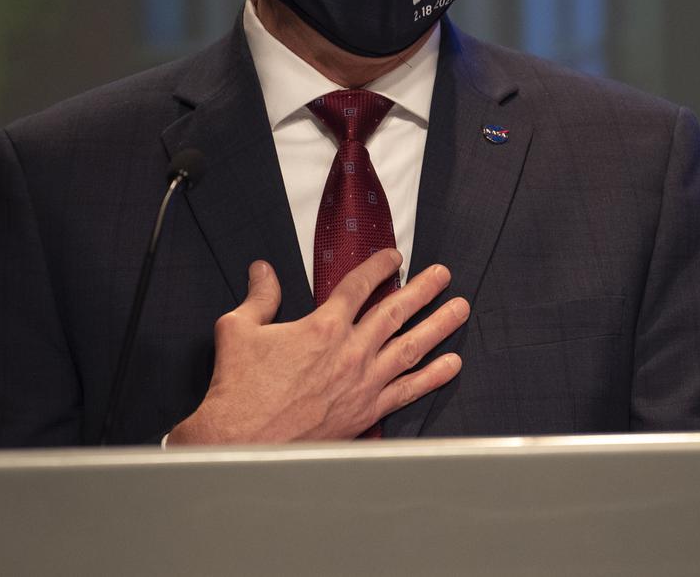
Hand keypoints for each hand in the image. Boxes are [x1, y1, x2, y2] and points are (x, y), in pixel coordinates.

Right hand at [167, 248, 468, 443]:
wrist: (243, 442)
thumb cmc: (239, 389)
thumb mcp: (239, 329)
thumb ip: (259, 297)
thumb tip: (263, 270)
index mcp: (323, 326)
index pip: (359, 286)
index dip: (379, 267)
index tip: (394, 257)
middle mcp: (351, 352)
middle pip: (395, 311)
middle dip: (422, 289)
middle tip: (442, 274)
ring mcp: (363, 383)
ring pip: (411, 347)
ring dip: (438, 325)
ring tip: (460, 308)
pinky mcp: (366, 412)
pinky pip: (409, 391)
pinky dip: (433, 377)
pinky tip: (452, 364)